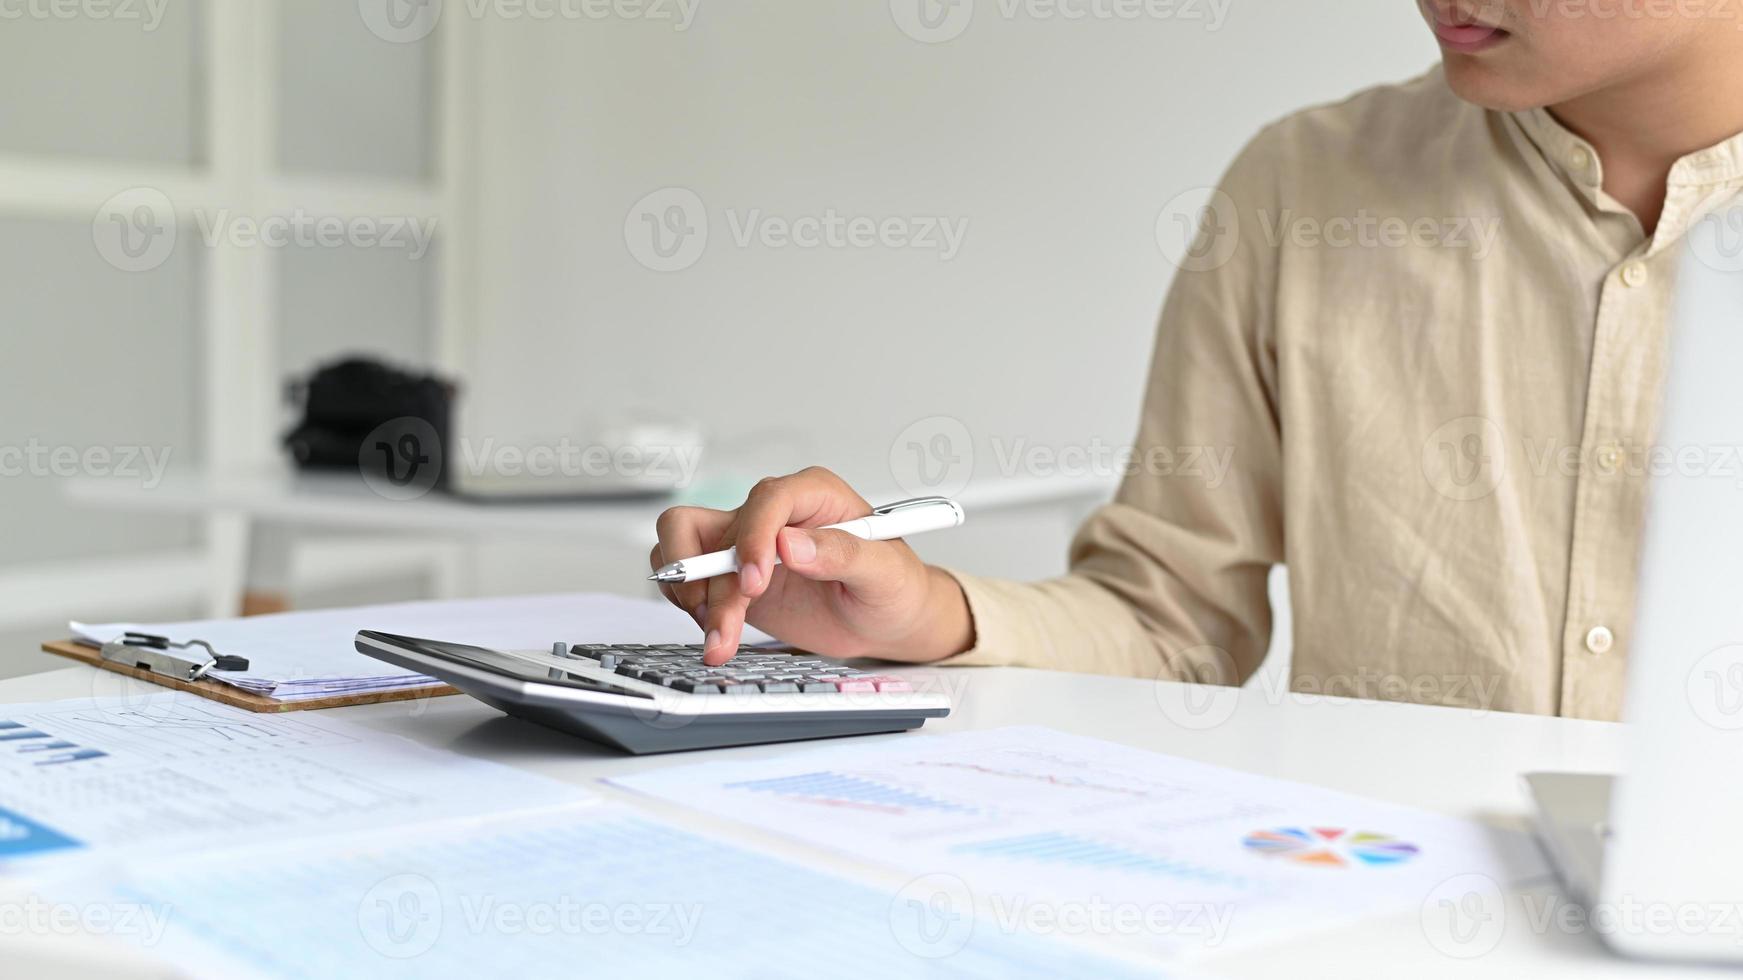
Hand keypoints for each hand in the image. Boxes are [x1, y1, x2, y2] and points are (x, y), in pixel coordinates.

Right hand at [650, 466, 973, 665]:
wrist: (886, 620)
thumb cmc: (893, 587)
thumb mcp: (884, 572)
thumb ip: (842, 554)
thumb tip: (791, 544)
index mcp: (814, 495)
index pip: (768, 500)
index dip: (752, 538)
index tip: (753, 583)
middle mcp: (773, 515)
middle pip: (705, 522)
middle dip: (705, 574)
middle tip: (723, 618)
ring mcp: (746, 545)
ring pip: (684, 547)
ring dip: (691, 595)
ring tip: (720, 636)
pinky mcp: (731, 576)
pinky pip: (686, 577)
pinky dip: (689, 606)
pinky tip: (717, 632)